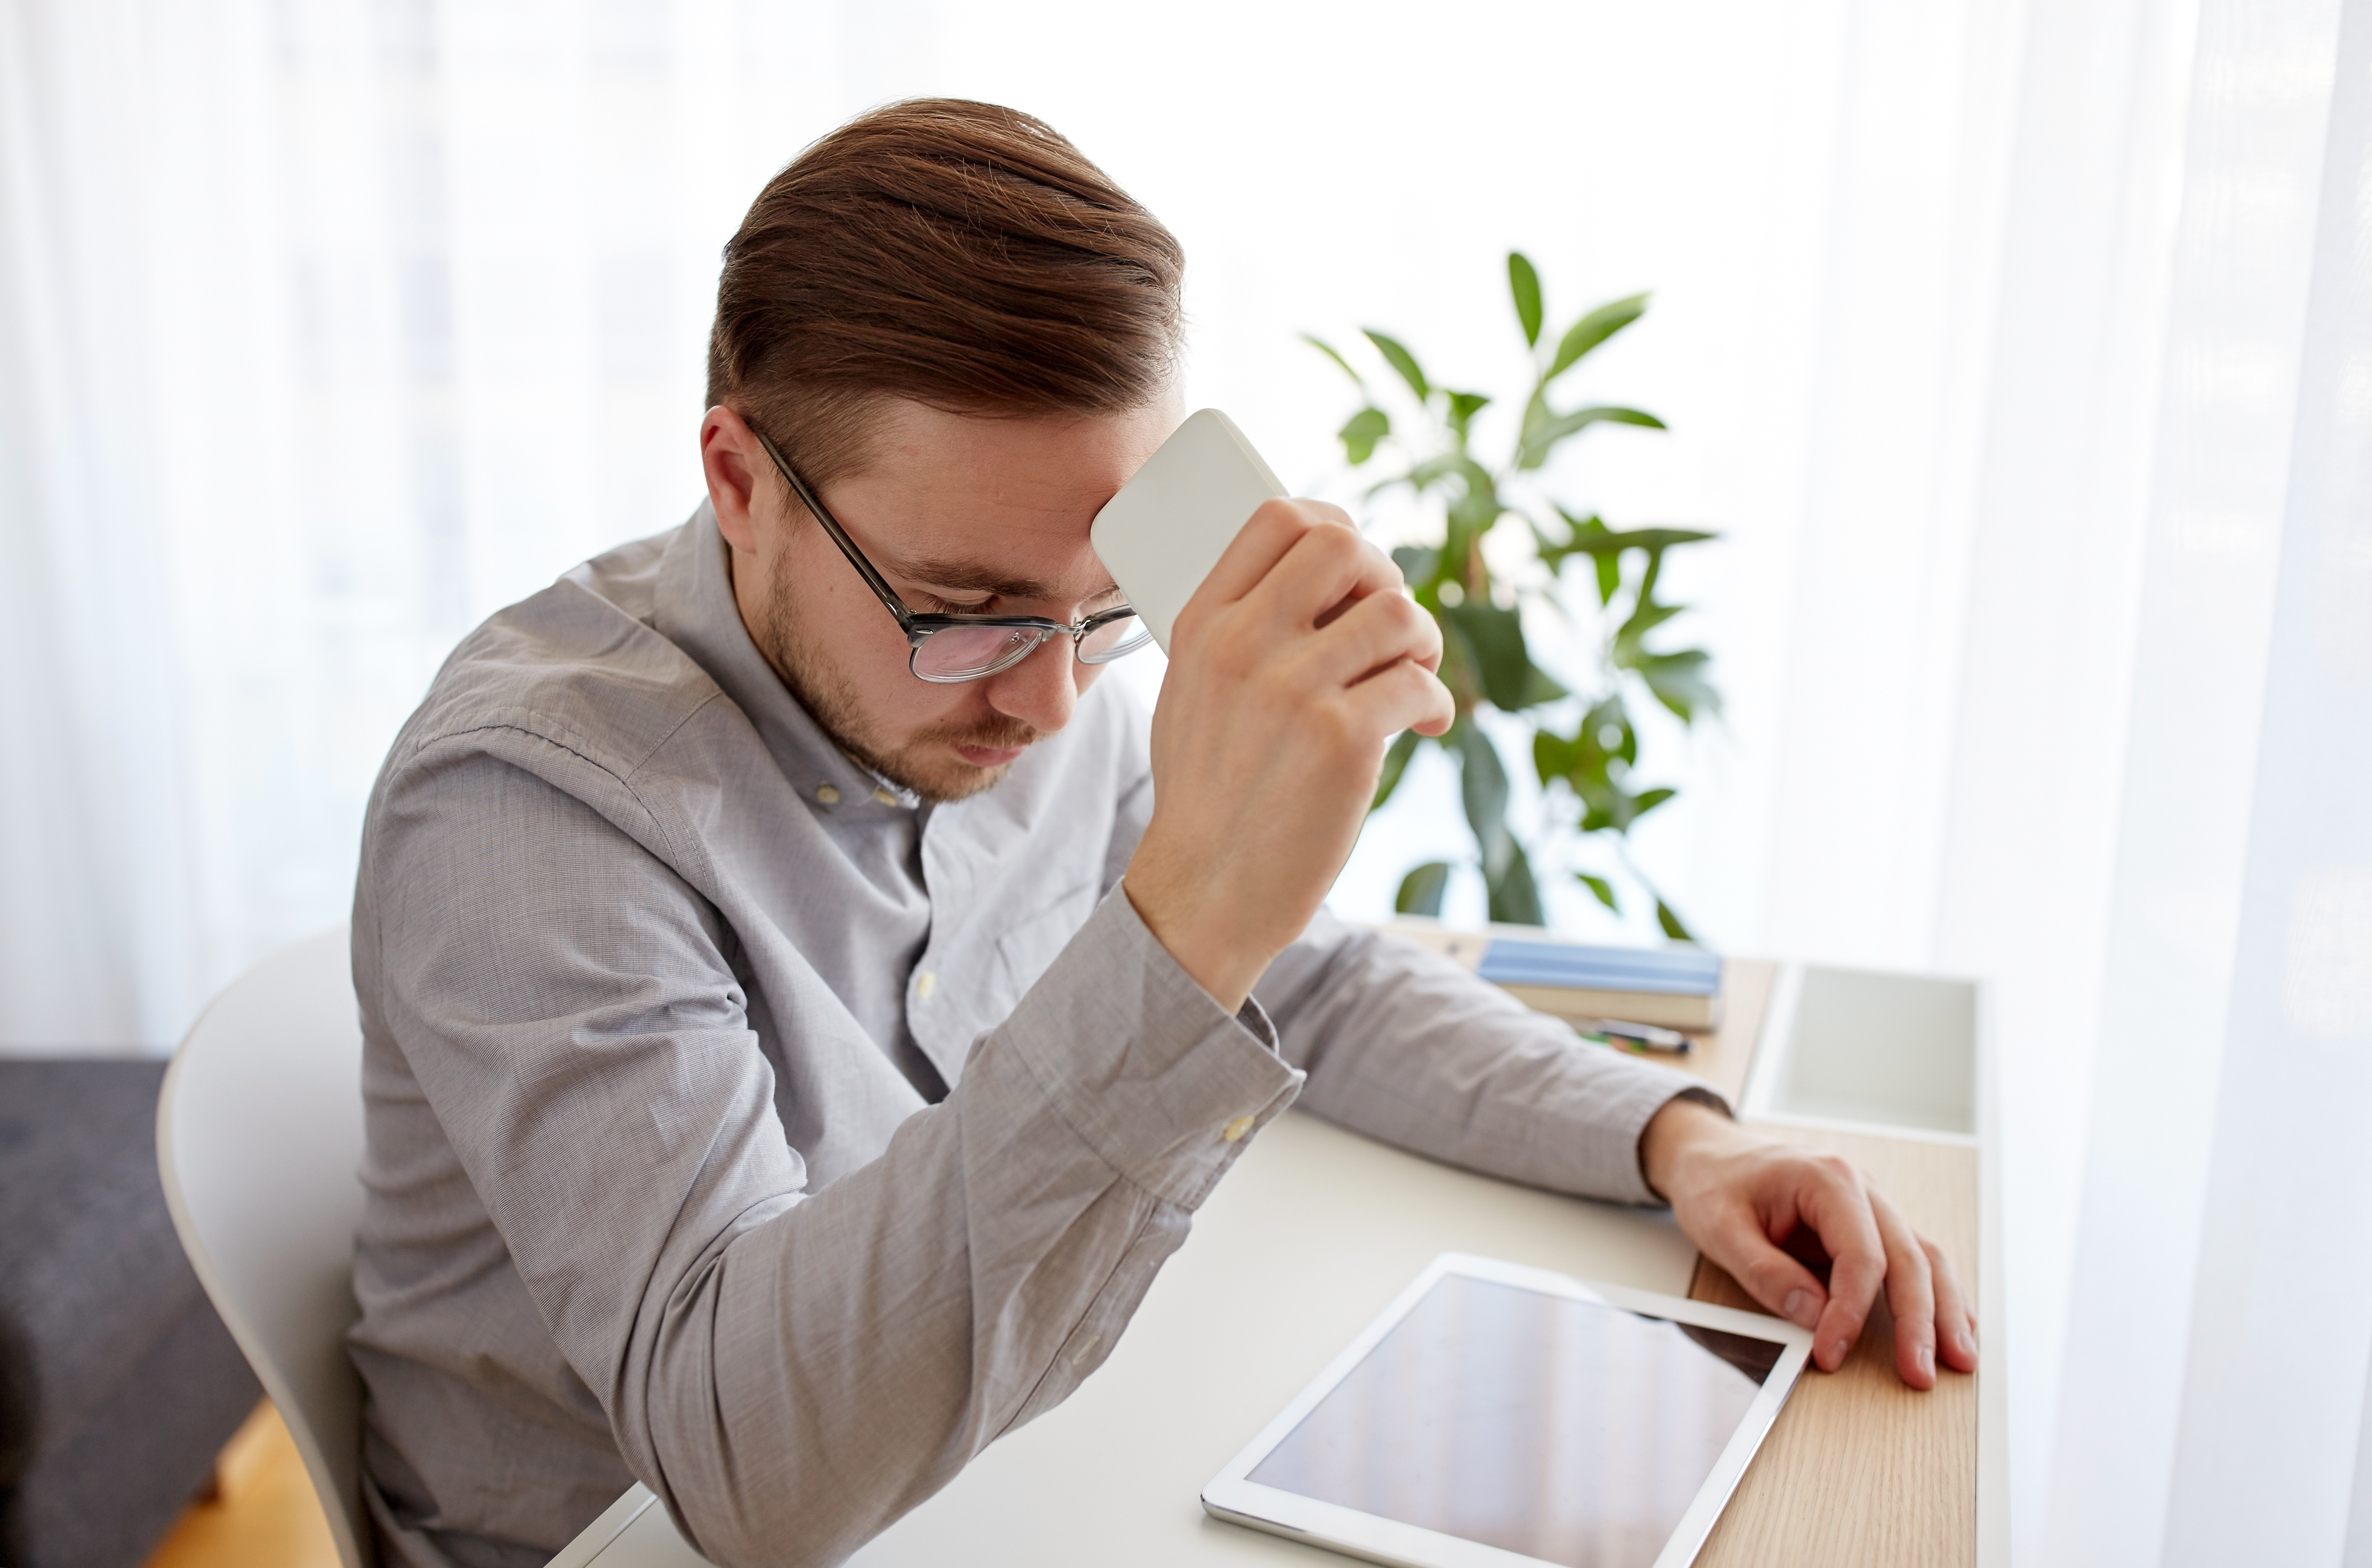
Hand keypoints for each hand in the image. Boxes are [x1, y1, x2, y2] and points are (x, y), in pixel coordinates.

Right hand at [1125, 500, 1454, 1009]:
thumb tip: (1316, 585)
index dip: (1337, 526)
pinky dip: (1437, 703)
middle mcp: (1243, 645)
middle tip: (1391, 630)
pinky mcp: (1342, 739)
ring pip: (1397, 612)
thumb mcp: (1190, 693)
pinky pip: (1420, 684)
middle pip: (1345, 546)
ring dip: (1423, 643)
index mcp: (1203, 625)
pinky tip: (1423, 726)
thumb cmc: (1207, 795)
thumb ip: (1237, 633)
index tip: (1358, 568)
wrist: (1205, 888)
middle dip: (1386, 578)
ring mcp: (1293, 690)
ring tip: (1412, 678)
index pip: (1278, 518)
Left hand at [1640, 1097, 1977, 1387]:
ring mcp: (1871, 1207)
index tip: (1831, 1353)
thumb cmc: (1715, 1183)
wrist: (1710, 1155)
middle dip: (1919, 1321)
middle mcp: (1862, 1190)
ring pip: (1923, 1258)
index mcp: (1827, 1180)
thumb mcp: (1720, 1227)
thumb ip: (1765, 1272)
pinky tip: (1953, 1324)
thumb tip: (1813, 1316)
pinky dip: (1935, 1294)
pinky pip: (1913, 1258)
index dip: (1851, 1311)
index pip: (1861, 1254)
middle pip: (1908, 1257)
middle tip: (1919, 1374)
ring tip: (1959, 1359)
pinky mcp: (1869, 1227)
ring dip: (1944, 1310)